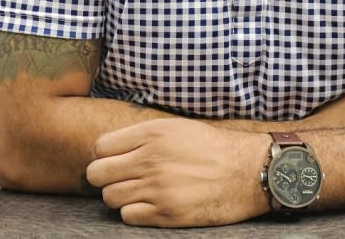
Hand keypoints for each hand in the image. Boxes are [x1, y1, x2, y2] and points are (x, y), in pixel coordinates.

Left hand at [86, 118, 270, 226]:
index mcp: (152, 134)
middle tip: (120, 177)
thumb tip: (110, 147)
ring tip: (138, 191)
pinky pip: (128, 216)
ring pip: (109, 197)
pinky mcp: (166, 214)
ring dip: (120, 195)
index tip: (115, 159)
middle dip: (105, 176)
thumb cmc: (212, 147)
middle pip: (97, 174)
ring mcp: (157, 189)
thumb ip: (143, 136)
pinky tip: (151, 204)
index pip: (100, 147)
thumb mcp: (176, 127)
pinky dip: (135, 212)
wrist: (247, 172)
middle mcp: (150, 160)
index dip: (105, 154)